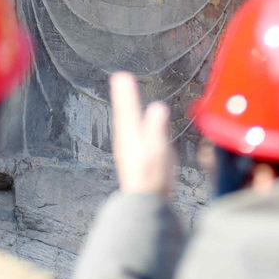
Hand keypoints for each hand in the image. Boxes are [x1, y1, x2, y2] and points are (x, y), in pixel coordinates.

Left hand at [109, 71, 176, 195]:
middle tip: (121, 78)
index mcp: (131, 136)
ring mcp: (129, 150)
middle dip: (124, 95)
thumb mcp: (157, 152)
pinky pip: (132, 132)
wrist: (144, 203)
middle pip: (124, 112)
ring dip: (126, 107)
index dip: (126, 93)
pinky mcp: (134, 158)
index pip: (127, 108)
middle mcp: (127, 140)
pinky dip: (132, 122)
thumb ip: (156, 128)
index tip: (122, 75)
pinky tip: (137, 124)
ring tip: (125, 95)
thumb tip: (157, 107)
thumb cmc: (152, 178)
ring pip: (127, 122)